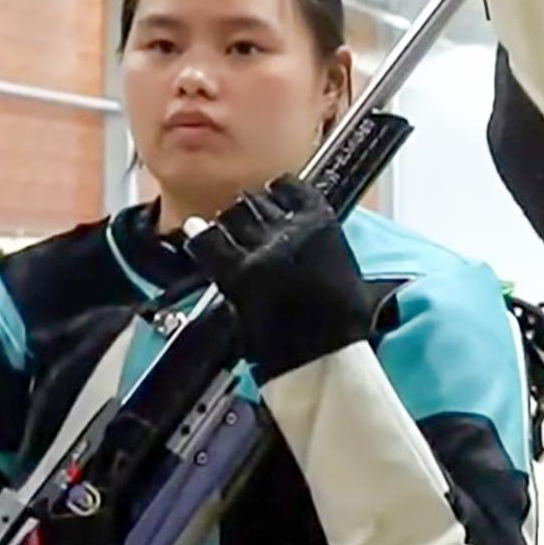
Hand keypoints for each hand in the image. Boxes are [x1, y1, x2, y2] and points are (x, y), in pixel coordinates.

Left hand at [184, 178, 383, 382]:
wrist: (323, 357)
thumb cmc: (341, 324)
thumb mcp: (346, 268)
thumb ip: (321, 244)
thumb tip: (304, 236)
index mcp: (322, 223)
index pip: (288, 187)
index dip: (276, 194)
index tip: (272, 200)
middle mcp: (291, 228)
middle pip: (255, 202)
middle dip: (249, 213)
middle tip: (246, 230)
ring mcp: (262, 250)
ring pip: (230, 217)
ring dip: (227, 227)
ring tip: (228, 240)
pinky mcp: (237, 274)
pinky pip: (207, 242)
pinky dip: (200, 238)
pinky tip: (197, 236)